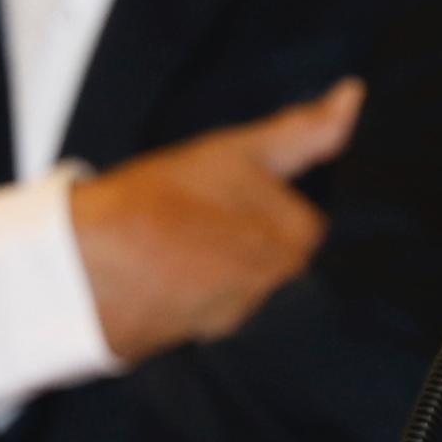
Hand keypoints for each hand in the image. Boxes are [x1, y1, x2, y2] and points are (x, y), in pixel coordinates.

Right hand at [70, 78, 359, 359]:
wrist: (86, 269)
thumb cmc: (162, 201)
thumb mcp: (238, 151)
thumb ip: (303, 131)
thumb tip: (355, 96)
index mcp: (299, 244)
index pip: (306, 219)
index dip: (273, 200)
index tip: (239, 191)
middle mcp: (284, 293)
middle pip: (284, 256)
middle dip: (257, 237)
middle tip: (209, 215)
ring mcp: (244, 324)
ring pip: (252, 285)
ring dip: (230, 267)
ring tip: (188, 242)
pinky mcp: (205, 345)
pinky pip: (217, 312)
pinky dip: (201, 294)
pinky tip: (171, 275)